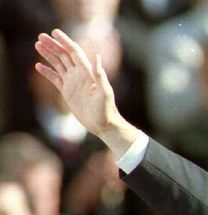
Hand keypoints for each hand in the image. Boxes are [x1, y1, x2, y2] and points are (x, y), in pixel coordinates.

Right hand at [34, 29, 137, 155]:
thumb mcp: (105, 92)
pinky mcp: (67, 92)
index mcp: (87, 72)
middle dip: (53, 45)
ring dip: (48, 54)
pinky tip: (38, 66)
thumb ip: (100, 75)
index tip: (54, 32)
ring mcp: (73, 82)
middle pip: (64, 55)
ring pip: (58, 64)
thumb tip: (97, 56)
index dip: (65, 42)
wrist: (103, 124)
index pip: (74, 52)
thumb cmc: (106, 109)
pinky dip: (47, 72)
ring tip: (37, 45)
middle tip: (40, 36)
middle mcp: (79, 75)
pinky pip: (55, 79)